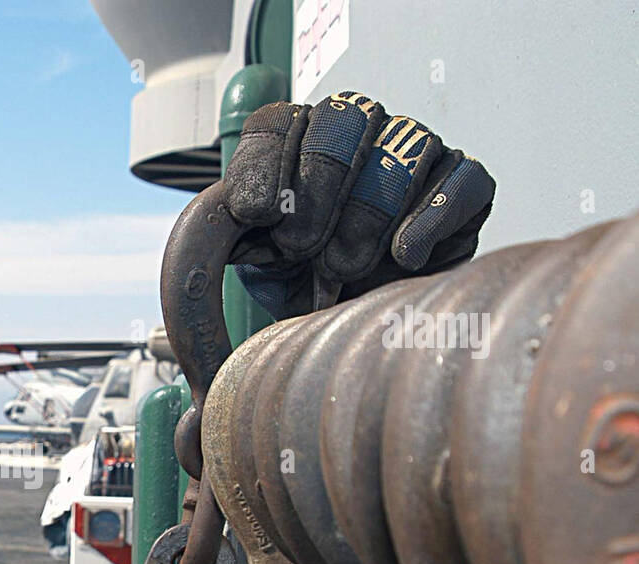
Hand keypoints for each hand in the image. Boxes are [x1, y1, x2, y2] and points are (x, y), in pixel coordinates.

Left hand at [223, 90, 495, 319]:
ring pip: (400, 151)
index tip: (255, 212)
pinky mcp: (465, 182)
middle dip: (316, 191)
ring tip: (341, 267)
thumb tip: (219, 222)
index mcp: (299, 136)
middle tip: (299, 247)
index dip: (265, 163)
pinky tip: (403, 254)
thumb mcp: (254, 260)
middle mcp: (360, 128)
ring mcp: (415, 149)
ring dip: (365, 215)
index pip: (280, 122)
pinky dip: (431, 218)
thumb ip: (233, 232)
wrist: (357, 320)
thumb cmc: (302, 281)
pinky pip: (461, 180)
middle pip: (343, 122)